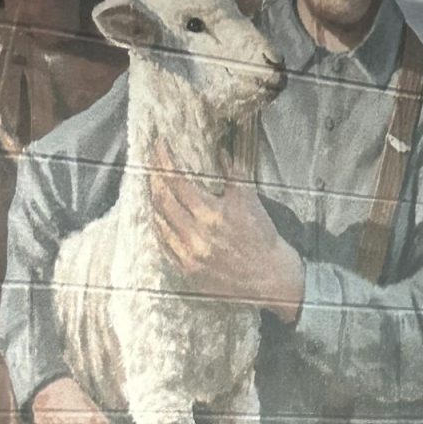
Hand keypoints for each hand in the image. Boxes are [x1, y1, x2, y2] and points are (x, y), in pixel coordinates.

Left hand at [150, 141, 304, 319]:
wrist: (270, 277)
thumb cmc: (261, 236)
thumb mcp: (249, 198)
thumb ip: (232, 171)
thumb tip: (220, 149)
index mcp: (211, 214)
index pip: (177, 180)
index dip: (164, 160)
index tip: (159, 146)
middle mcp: (195, 235)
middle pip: (162, 200)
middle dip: (154, 177)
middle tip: (152, 163)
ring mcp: (188, 255)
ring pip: (159, 222)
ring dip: (154, 201)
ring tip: (155, 186)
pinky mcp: (186, 271)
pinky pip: (163, 245)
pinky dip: (160, 227)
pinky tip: (161, 216)